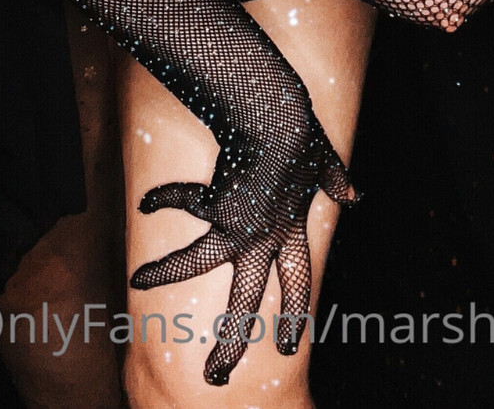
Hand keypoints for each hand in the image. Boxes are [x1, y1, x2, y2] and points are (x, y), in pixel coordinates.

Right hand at [129, 112, 354, 385]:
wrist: (279, 115)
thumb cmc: (301, 132)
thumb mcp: (324, 162)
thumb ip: (335, 181)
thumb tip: (356, 195)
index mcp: (291, 231)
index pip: (296, 283)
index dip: (293, 315)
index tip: (287, 347)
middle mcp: (264, 238)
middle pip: (246, 302)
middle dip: (230, 343)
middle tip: (216, 378)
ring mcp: (237, 226)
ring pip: (197, 263)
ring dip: (164, 271)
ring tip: (137, 280)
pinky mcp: (213, 205)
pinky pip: (181, 200)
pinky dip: (164, 198)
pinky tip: (147, 202)